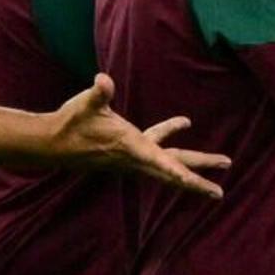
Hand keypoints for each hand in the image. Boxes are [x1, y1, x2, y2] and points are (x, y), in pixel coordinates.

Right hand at [46, 74, 226, 197]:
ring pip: (170, 162)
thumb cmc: (70, 123)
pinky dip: (171, 139)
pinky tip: (182, 123)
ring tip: (222, 162)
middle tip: (220, 193)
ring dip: (194, 164)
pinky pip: (159, 150)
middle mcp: (136, 157)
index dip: (176, 172)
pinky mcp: (130, 152)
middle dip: (197, 179)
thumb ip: (99, 94)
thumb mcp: (86, 105)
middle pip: (173, 170)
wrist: (52, 143)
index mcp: (130, 146)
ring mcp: (134, 157)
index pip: (158, 161)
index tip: (193, 182)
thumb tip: (103, 80)